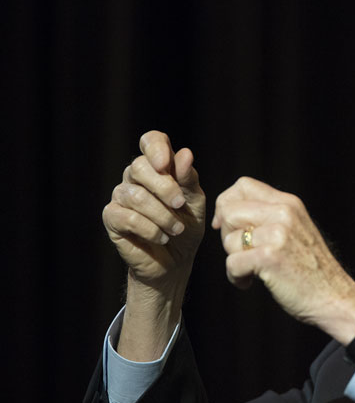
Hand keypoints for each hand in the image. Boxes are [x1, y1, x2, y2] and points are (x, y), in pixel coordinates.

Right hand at [103, 131, 205, 292]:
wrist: (176, 261)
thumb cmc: (186, 227)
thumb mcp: (195, 202)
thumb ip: (189, 179)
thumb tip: (185, 153)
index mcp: (158, 167)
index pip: (150, 141)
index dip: (156, 148)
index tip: (166, 164)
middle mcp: (135, 177)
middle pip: (139, 166)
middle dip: (164, 187)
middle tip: (180, 206)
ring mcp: (121, 196)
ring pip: (135, 195)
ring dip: (162, 215)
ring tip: (176, 230)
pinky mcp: (112, 217)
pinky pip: (127, 217)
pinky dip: (150, 229)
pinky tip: (160, 237)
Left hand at [212, 177, 354, 343]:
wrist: (334, 297)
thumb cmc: (312, 270)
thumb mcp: (296, 230)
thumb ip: (270, 216)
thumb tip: (227, 214)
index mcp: (289, 204)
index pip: (243, 185)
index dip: (226, 203)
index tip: (227, 226)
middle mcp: (284, 213)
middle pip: (229, 210)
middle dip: (227, 235)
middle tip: (243, 254)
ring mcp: (278, 234)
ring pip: (228, 240)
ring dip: (233, 260)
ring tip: (252, 271)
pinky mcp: (270, 257)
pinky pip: (232, 263)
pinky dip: (236, 277)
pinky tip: (250, 282)